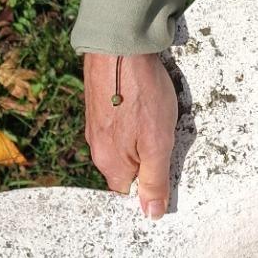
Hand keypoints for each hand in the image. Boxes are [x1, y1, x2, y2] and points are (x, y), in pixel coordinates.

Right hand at [83, 52, 177, 217]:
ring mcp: (95, 124)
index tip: (162, 167)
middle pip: (127, 168)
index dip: (148, 185)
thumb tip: (151, 214)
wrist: (118, 43)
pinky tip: (144, 103)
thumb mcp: (157, 145)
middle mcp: (97, 146)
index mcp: (110, 163)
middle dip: (147, 159)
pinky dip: (134, 119)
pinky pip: (119, 124)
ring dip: (142, 138)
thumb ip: (154, 181)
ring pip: (124, 144)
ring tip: (153, 115)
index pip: (128, 191)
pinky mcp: (98, 103)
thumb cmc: (140, 94)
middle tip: (162, 136)